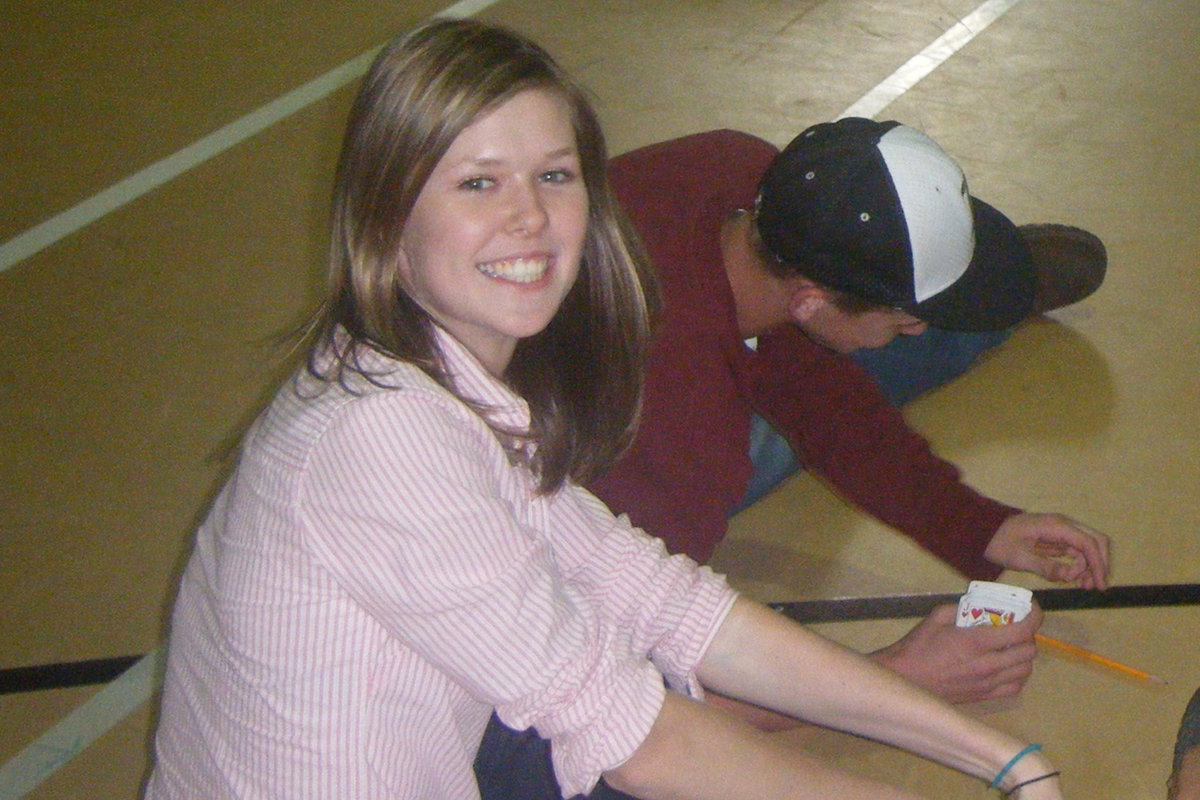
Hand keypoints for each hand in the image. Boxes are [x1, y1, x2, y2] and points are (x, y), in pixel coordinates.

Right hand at [870, 603, 1041, 703]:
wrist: (905, 679)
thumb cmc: (917, 646)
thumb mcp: (937, 617)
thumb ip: (962, 607)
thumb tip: (979, 604)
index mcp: (977, 642)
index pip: (1023, 630)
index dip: (1035, 616)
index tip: (1032, 608)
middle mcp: (988, 665)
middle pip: (1029, 651)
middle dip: (1028, 634)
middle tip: (1017, 626)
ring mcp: (988, 683)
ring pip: (1026, 670)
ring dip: (1025, 655)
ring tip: (1012, 646)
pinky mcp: (984, 696)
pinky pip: (1015, 687)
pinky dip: (1018, 675)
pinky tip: (1007, 667)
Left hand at [984, 512, 1109, 588]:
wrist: (985, 531)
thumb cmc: (1000, 542)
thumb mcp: (1019, 558)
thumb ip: (1045, 567)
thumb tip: (1069, 576)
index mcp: (1056, 526)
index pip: (1087, 543)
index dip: (1098, 564)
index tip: (1100, 584)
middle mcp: (1063, 525)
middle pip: (1095, 541)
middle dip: (1099, 564)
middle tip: (1093, 586)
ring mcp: (1061, 531)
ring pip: (1088, 547)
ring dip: (1090, 566)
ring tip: (1083, 586)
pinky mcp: (1057, 539)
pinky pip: (1077, 551)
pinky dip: (1081, 564)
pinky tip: (1075, 578)